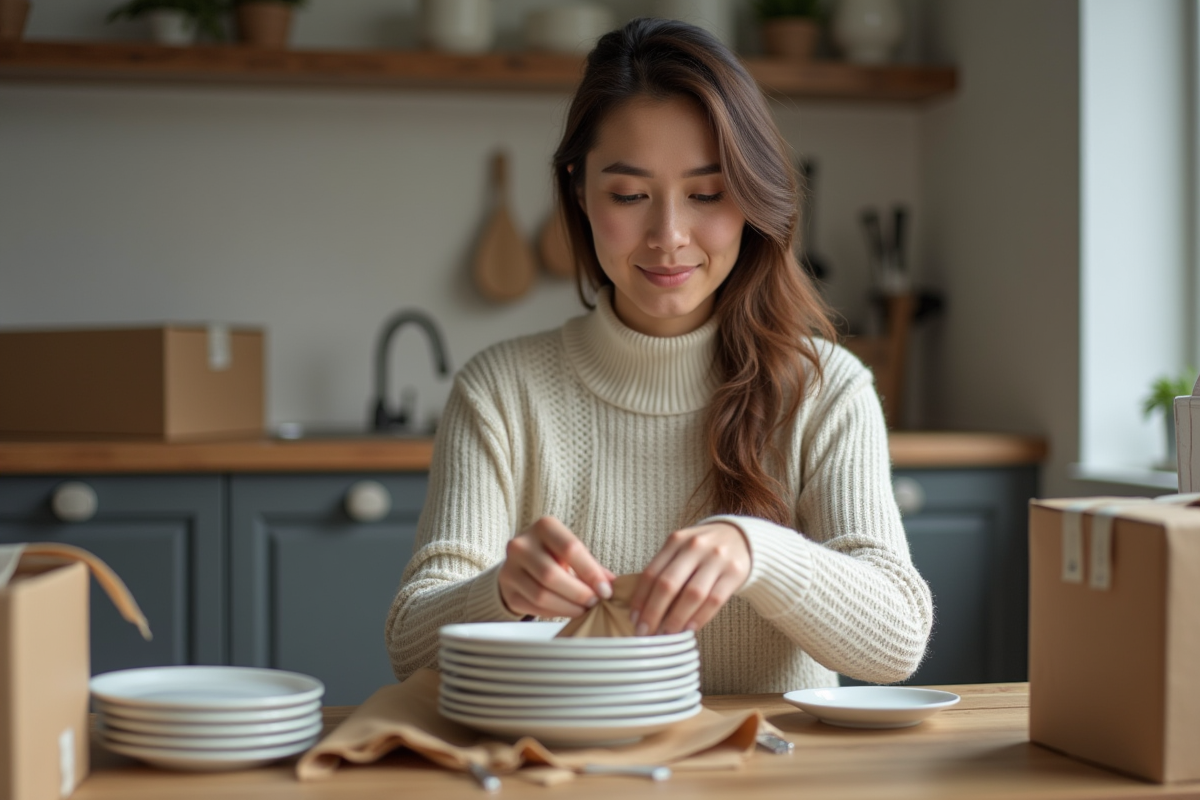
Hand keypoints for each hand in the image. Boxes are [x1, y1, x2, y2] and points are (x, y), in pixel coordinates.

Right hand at [498, 516, 615, 617]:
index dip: (590, 573)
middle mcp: (522, 544)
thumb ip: (592, 567)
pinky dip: (554, 612)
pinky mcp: (507, 589)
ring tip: (583, 609)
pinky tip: (566, 610)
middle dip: (578, 593)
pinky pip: (532, 606)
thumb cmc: (554, 555)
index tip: (606, 591)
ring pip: (541, 594)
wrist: (520, 563)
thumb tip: (614, 586)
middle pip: (552, 575)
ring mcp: (510, 567)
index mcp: (544, 527)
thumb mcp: (571, 552)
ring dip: (567, 606)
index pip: (570, 549)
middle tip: (594, 603)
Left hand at [629, 522, 750, 635]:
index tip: (634, 620)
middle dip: (653, 612)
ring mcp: (716, 558)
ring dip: (676, 618)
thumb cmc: (703, 551)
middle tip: (646, 633)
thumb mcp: (682, 550)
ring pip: (692, 594)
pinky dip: (699, 617)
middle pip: (668, 584)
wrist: (741, 538)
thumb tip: (641, 608)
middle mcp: (695, 547)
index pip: (651, 573)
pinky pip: (714, 600)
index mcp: (676, 541)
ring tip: (667, 634)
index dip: (640, 599)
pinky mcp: (735, 572)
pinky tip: (689, 628)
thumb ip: (664, 571)